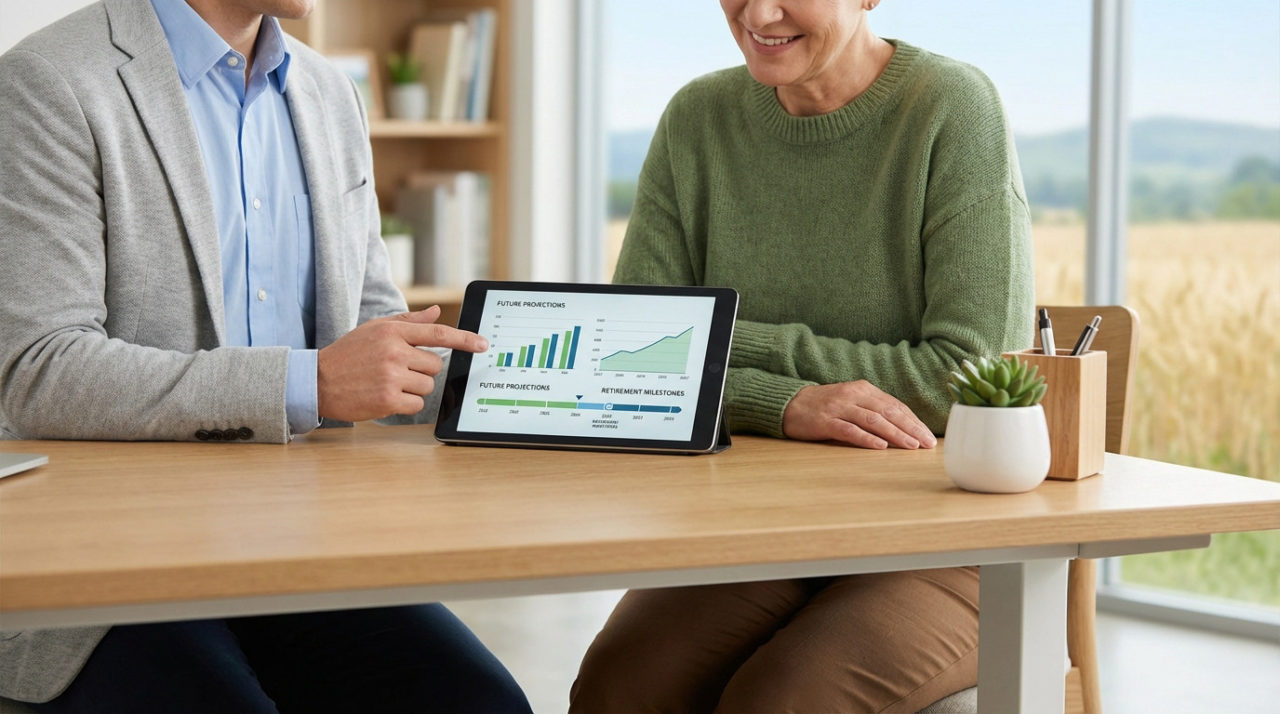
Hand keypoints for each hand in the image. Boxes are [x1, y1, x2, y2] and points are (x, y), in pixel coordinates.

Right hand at [317, 306, 488, 421]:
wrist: (318, 380)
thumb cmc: (349, 353)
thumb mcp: (375, 330)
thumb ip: (408, 322)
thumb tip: (436, 313)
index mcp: (393, 332)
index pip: (438, 334)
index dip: (465, 339)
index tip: (483, 345)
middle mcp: (394, 352)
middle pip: (435, 364)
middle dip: (423, 369)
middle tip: (398, 369)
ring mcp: (391, 377)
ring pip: (427, 385)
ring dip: (414, 387)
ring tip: (388, 382)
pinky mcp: (387, 400)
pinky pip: (416, 404)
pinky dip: (406, 403)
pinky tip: (386, 396)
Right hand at [782, 381, 936, 449]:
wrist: (790, 404)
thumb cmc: (825, 407)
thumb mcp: (852, 401)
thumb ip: (873, 409)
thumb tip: (904, 426)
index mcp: (863, 389)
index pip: (894, 405)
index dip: (913, 421)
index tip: (928, 436)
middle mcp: (853, 395)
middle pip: (888, 412)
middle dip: (910, 428)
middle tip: (927, 444)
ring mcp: (839, 407)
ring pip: (873, 420)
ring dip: (895, 434)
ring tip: (911, 446)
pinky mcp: (825, 421)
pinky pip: (849, 430)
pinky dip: (866, 438)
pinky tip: (880, 446)